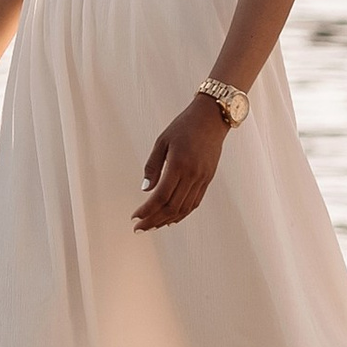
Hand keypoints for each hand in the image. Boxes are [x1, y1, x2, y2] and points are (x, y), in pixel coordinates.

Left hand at [134, 94, 229, 231]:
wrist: (212, 118)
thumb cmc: (183, 126)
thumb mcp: (162, 141)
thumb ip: (153, 166)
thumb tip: (145, 189)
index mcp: (178, 164)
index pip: (160, 196)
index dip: (147, 210)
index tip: (135, 217)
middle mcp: (192, 175)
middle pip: (171, 207)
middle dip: (153, 220)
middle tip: (139, 228)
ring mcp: (202, 179)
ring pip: (184, 209)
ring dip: (167, 220)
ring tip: (152, 226)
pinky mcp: (208, 179)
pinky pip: (194, 202)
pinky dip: (182, 214)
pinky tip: (171, 218)